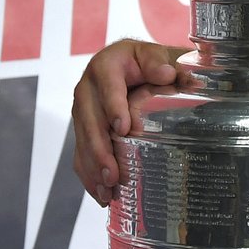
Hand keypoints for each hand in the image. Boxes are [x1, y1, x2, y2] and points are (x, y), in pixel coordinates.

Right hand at [71, 39, 189, 204]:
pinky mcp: (83, 127)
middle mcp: (88, 88)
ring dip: (93, 167)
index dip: (114, 107)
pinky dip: (89, 174)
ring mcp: (82, 109)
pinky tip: (100, 193)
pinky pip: (81, 152)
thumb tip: (168, 74)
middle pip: (90, 120)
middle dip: (100, 149)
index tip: (123, 129)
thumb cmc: (147, 61)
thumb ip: (162, 63)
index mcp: (106, 65)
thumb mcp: (156, 55)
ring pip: (82, 140)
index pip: (108, 86)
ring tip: (106, 191)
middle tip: (113, 173)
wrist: (132, 63)